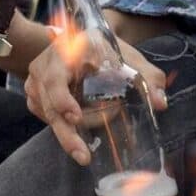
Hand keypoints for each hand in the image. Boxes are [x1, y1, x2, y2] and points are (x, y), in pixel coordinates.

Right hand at [24, 24, 167, 166]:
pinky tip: (75, 137)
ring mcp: (37, 78)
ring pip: (44, 111)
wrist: (82, 41)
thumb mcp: (129, 57)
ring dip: (63, 134)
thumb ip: (147, 77)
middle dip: (65, 131)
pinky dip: (58, 127)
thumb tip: (160, 103)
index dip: (61, 98)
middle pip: (48, 101)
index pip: (55, 76)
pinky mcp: (35, 92)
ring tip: (82, 154)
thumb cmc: (106, 49)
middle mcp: (47, 63)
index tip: (76, 117)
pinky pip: (42, 114)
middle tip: (82, 155)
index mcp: (68, 49)